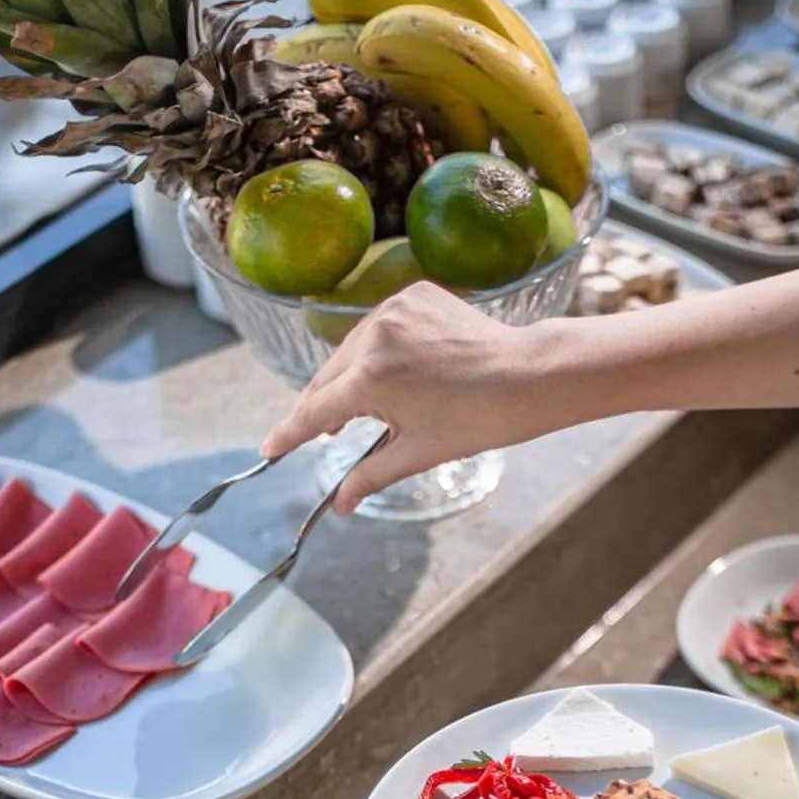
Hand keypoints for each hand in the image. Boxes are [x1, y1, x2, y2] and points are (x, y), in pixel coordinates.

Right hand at [260, 282, 561, 513]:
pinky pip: (378, 326)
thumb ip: (370, 476)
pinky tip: (397, 370)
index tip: (270, 450)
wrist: (528, 376)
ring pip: (351, 350)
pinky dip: (377, 350)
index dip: (290, 434)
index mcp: (371, 379)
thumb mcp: (418, 453)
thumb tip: (340, 505)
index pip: (315, 412)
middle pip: (328, 377)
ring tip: (367, 406)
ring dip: (350, 376)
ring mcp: (393, 308)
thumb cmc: (478, 420)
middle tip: (323, 436)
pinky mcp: (413, 293)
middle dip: (323, 408)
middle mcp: (374, 336)